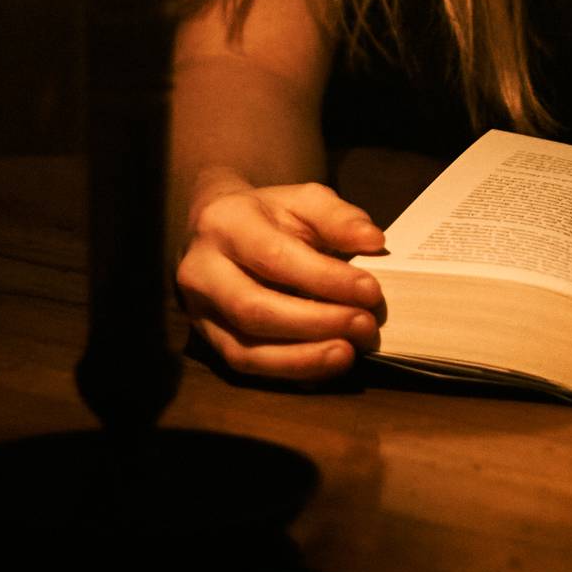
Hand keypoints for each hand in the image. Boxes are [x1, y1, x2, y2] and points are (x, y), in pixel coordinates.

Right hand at [175, 179, 385, 380]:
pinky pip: (245, 365)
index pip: (274, 257)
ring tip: (347, 353)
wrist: (215, 228)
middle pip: (254, 308)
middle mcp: (200, 270)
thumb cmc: (268, 214)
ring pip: (244, 349)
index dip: (325, 278)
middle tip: (364, 326)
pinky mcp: (206, 339)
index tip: (370, 291)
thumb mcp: (303, 200)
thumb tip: (372, 242)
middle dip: (315, 322)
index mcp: (223, 224)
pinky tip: (324, 366)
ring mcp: (198, 310)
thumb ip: (338, 217)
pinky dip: (288, 371)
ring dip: (302, 358)